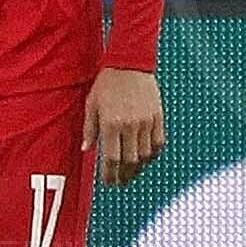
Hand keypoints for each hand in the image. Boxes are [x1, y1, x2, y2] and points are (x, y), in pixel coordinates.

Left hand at [85, 67, 164, 185]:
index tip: (108, 183)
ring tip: (132, 173)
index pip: (112, 160)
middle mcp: (130, 125)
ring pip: (145, 155)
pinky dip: (153, 154)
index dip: (110, 176)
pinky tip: (146, 158)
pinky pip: (159, 143)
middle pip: (130, 162)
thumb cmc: (107, 83)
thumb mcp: (91, 105)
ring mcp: (146, 122)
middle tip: (120, 183)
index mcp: (111, 124)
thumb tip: (86, 150)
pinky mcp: (158, 117)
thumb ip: (89, 129)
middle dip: (124, 176)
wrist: (130, 64)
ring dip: (138, 168)